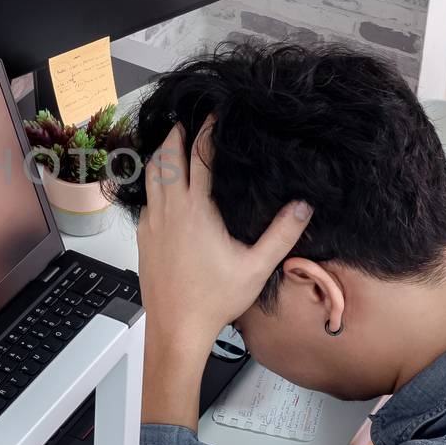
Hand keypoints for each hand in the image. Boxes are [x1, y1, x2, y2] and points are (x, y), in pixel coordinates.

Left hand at [137, 120, 310, 426]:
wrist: (176, 328)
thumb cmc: (212, 301)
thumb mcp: (256, 267)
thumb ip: (281, 234)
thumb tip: (302, 207)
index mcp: (197, 211)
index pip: (200, 158)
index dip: (206, 133)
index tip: (212, 116)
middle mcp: (170, 211)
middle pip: (167, 158)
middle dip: (175, 135)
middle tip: (184, 121)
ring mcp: (153, 223)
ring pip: (151, 177)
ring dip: (160, 156)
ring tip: (169, 145)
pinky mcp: (144, 237)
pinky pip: (146, 200)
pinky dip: (153, 183)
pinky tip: (161, 188)